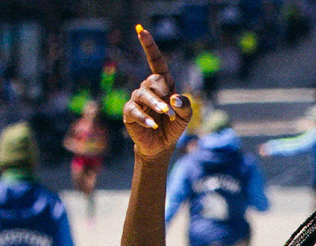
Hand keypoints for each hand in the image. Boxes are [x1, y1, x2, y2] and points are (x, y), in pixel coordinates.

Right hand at [123, 26, 192, 159]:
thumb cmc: (173, 127)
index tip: (141, 30)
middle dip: (164, 95)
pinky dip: (144, 117)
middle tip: (171, 113)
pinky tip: (153, 125)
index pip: (155, 61)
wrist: (162, 146)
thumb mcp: (186, 116)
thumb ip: (185, 105)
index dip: (149, 46)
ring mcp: (137, 99)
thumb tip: (174, 99)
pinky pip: (134, 110)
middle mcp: (148, 88)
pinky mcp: (129, 113)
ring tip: (165, 115)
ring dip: (156, 104)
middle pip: (153, 81)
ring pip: (143, 95)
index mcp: (163, 83)